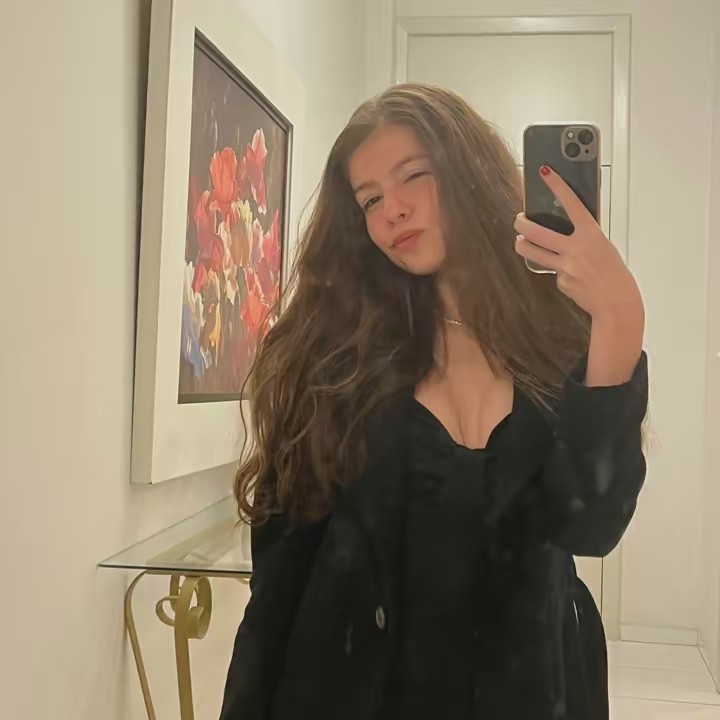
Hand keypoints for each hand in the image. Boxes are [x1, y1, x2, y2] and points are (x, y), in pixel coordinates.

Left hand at [513, 165, 642, 322]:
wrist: (616, 303)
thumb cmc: (615, 274)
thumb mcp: (603, 247)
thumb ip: (585, 237)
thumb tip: (568, 231)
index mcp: (591, 234)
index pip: (571, 203)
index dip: (556, 185)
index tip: (545, 173)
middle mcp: (575, 248)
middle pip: (536, 232)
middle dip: (522, 224)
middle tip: (518, 220)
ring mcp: (564, 266)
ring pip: (531, 252)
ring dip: (522, 245)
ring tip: (520, 241)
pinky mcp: (560, 281)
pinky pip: (551, 272)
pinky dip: (556, 272)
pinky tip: (569, 276)